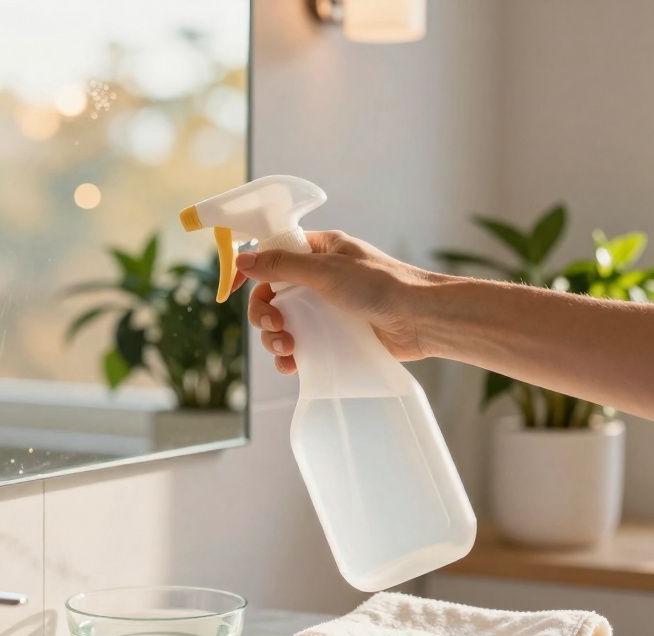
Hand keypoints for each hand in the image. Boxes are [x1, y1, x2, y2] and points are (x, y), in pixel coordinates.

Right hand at [233, 230, 445, 372]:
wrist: (422, 319)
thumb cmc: (381, 286)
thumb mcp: (326, 271)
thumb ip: (282, 266)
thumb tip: (241, 259)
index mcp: (319, 252)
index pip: (273, 256)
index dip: (250, 271)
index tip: (231, 289)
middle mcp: (320, 278)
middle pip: (272, 295)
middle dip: (264, 314)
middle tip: (274, 325)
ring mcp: (327, 309)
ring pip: (283, 323)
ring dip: (274, 337)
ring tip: (287, 349)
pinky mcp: (335, 336)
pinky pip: (301, 346)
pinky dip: (291, 356)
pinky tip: (291, 364)